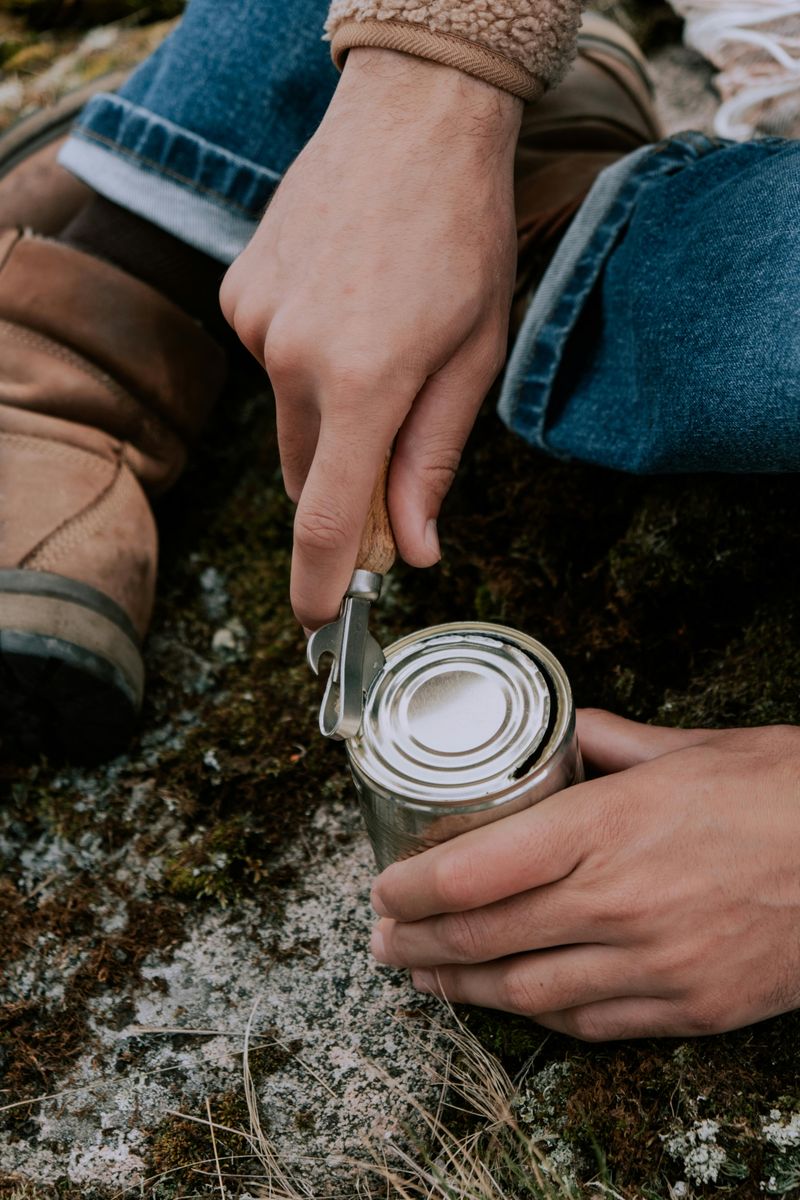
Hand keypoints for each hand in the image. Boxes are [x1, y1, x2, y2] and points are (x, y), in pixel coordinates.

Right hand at [220, 49, 521, 627]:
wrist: (412, 117)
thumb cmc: (462, 234)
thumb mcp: (473, 354)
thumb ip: (434, 459)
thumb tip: (416, 546)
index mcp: (365, 381)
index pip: (328, 518)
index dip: (321, 583)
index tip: (319, 625)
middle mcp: (294, 358)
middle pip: (309, 474)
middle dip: (348, 481)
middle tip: (396, 442)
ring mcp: (256, 321)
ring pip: (291, 418)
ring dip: (331, 413)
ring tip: (379, 338)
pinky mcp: (239, 293)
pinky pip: (273, 362)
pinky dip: (308, 361)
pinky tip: (345, 306)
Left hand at [370, 711, 799, 1040]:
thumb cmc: (786, 791)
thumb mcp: (698, 747)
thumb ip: (618, 742)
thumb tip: (576, 732)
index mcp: (610, 824)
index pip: (473, 870)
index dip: (411, 887)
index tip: (383, 886)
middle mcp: (620, 900)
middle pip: (484, 937)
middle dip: (416, 942)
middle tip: (382, 939)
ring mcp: (656, 963)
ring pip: (527, 991)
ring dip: (461, 988)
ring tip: (423, 978)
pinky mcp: (692, 1008)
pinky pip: (592, 1024)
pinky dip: (537, 1016)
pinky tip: (511, 1004)